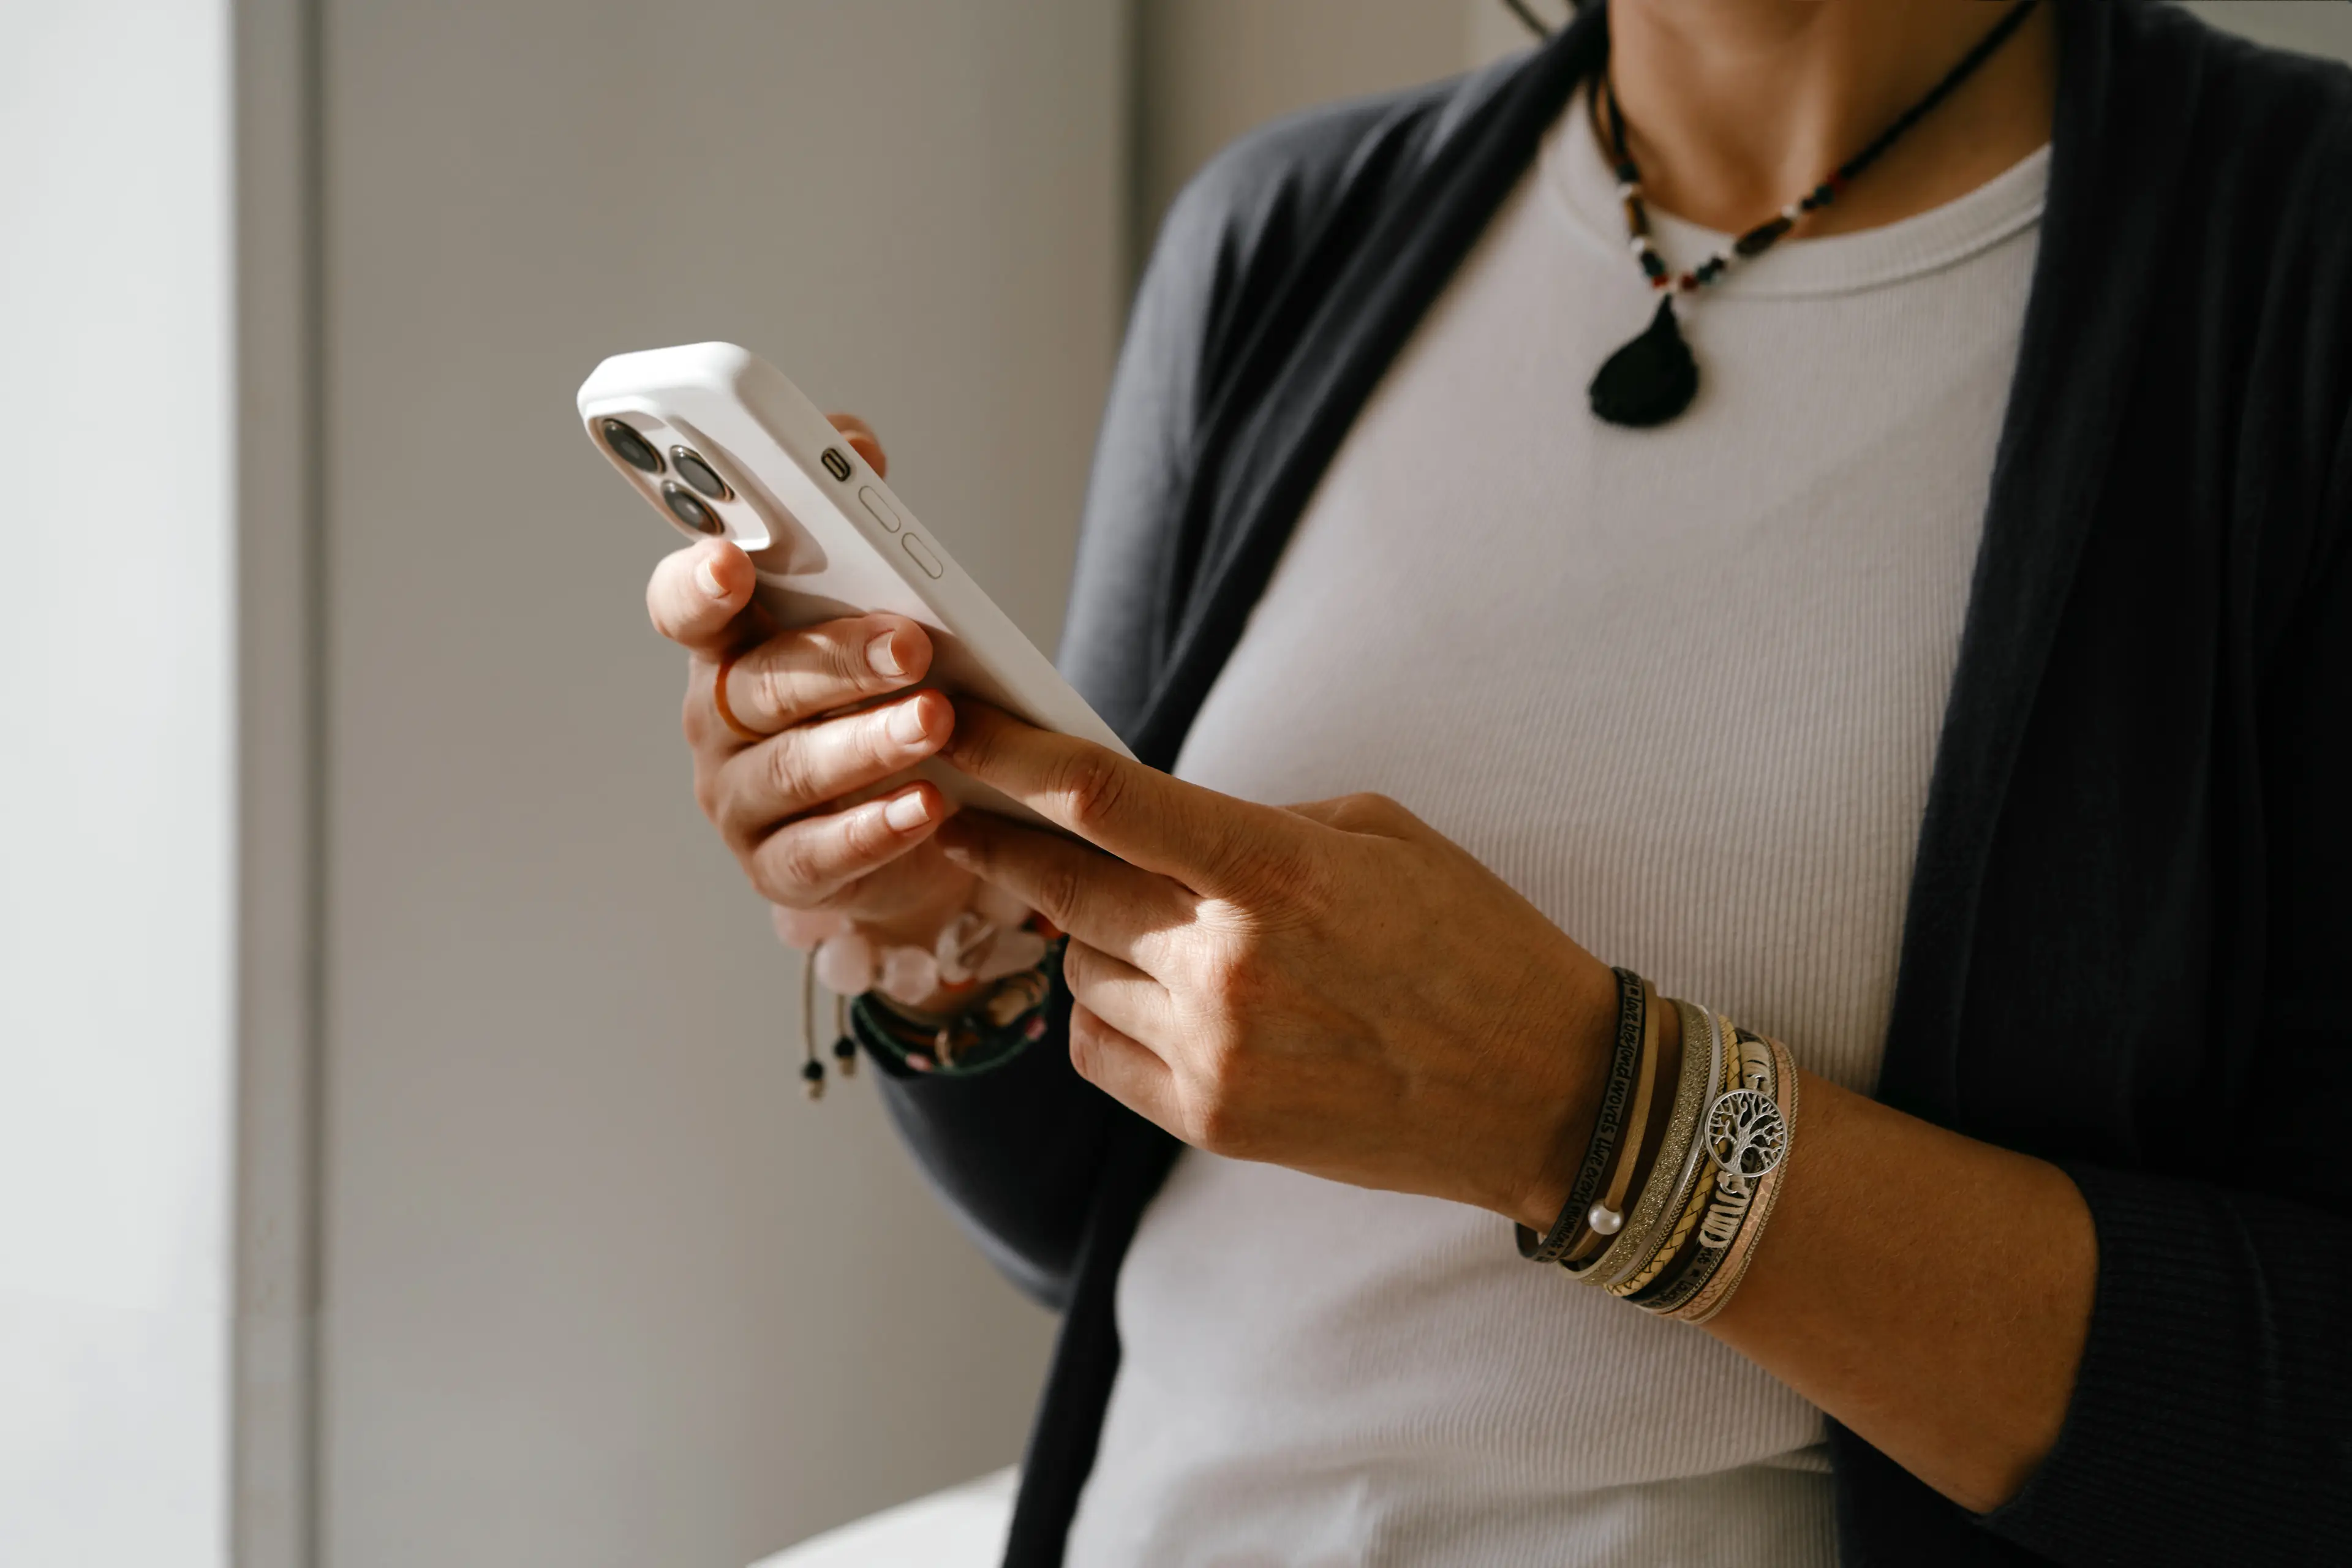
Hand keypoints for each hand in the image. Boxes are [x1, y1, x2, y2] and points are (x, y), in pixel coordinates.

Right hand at [646, 416, 974, 951]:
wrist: (908, 812)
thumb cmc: (872, 689)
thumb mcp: (867, 601)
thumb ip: (852, 516)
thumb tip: (854, 440)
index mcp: (727, 639)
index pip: (684, 604)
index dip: (697, 582)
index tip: (728, 561)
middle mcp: (718, 717)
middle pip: (758, 684)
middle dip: (834, 659)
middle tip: (912, 642)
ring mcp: (741, 799)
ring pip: (794, 768)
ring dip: (867, 743)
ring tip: (936, 721)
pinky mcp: (781, 867)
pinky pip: (822, 851)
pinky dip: (877, 828)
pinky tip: (931, 807)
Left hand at [932, 701, 1622, 1226]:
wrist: (1545, 1090)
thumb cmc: (1474, 943)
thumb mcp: (1379, 837)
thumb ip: (1252, 823)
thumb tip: (1146, 825)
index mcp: (1277, 871)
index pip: (1104, 799)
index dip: (1013, 757)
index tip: (957, 729)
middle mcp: (1230, 964)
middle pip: (1062, 887)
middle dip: (1006, 846)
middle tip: (969, 817)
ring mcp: (1215, 1052)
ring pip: (1078, 971)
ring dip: (1094, 940)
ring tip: (1161, 930)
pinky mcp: (1212, 1121)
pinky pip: (1096, 1050)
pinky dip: (1107, 1015)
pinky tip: (1162, 997)